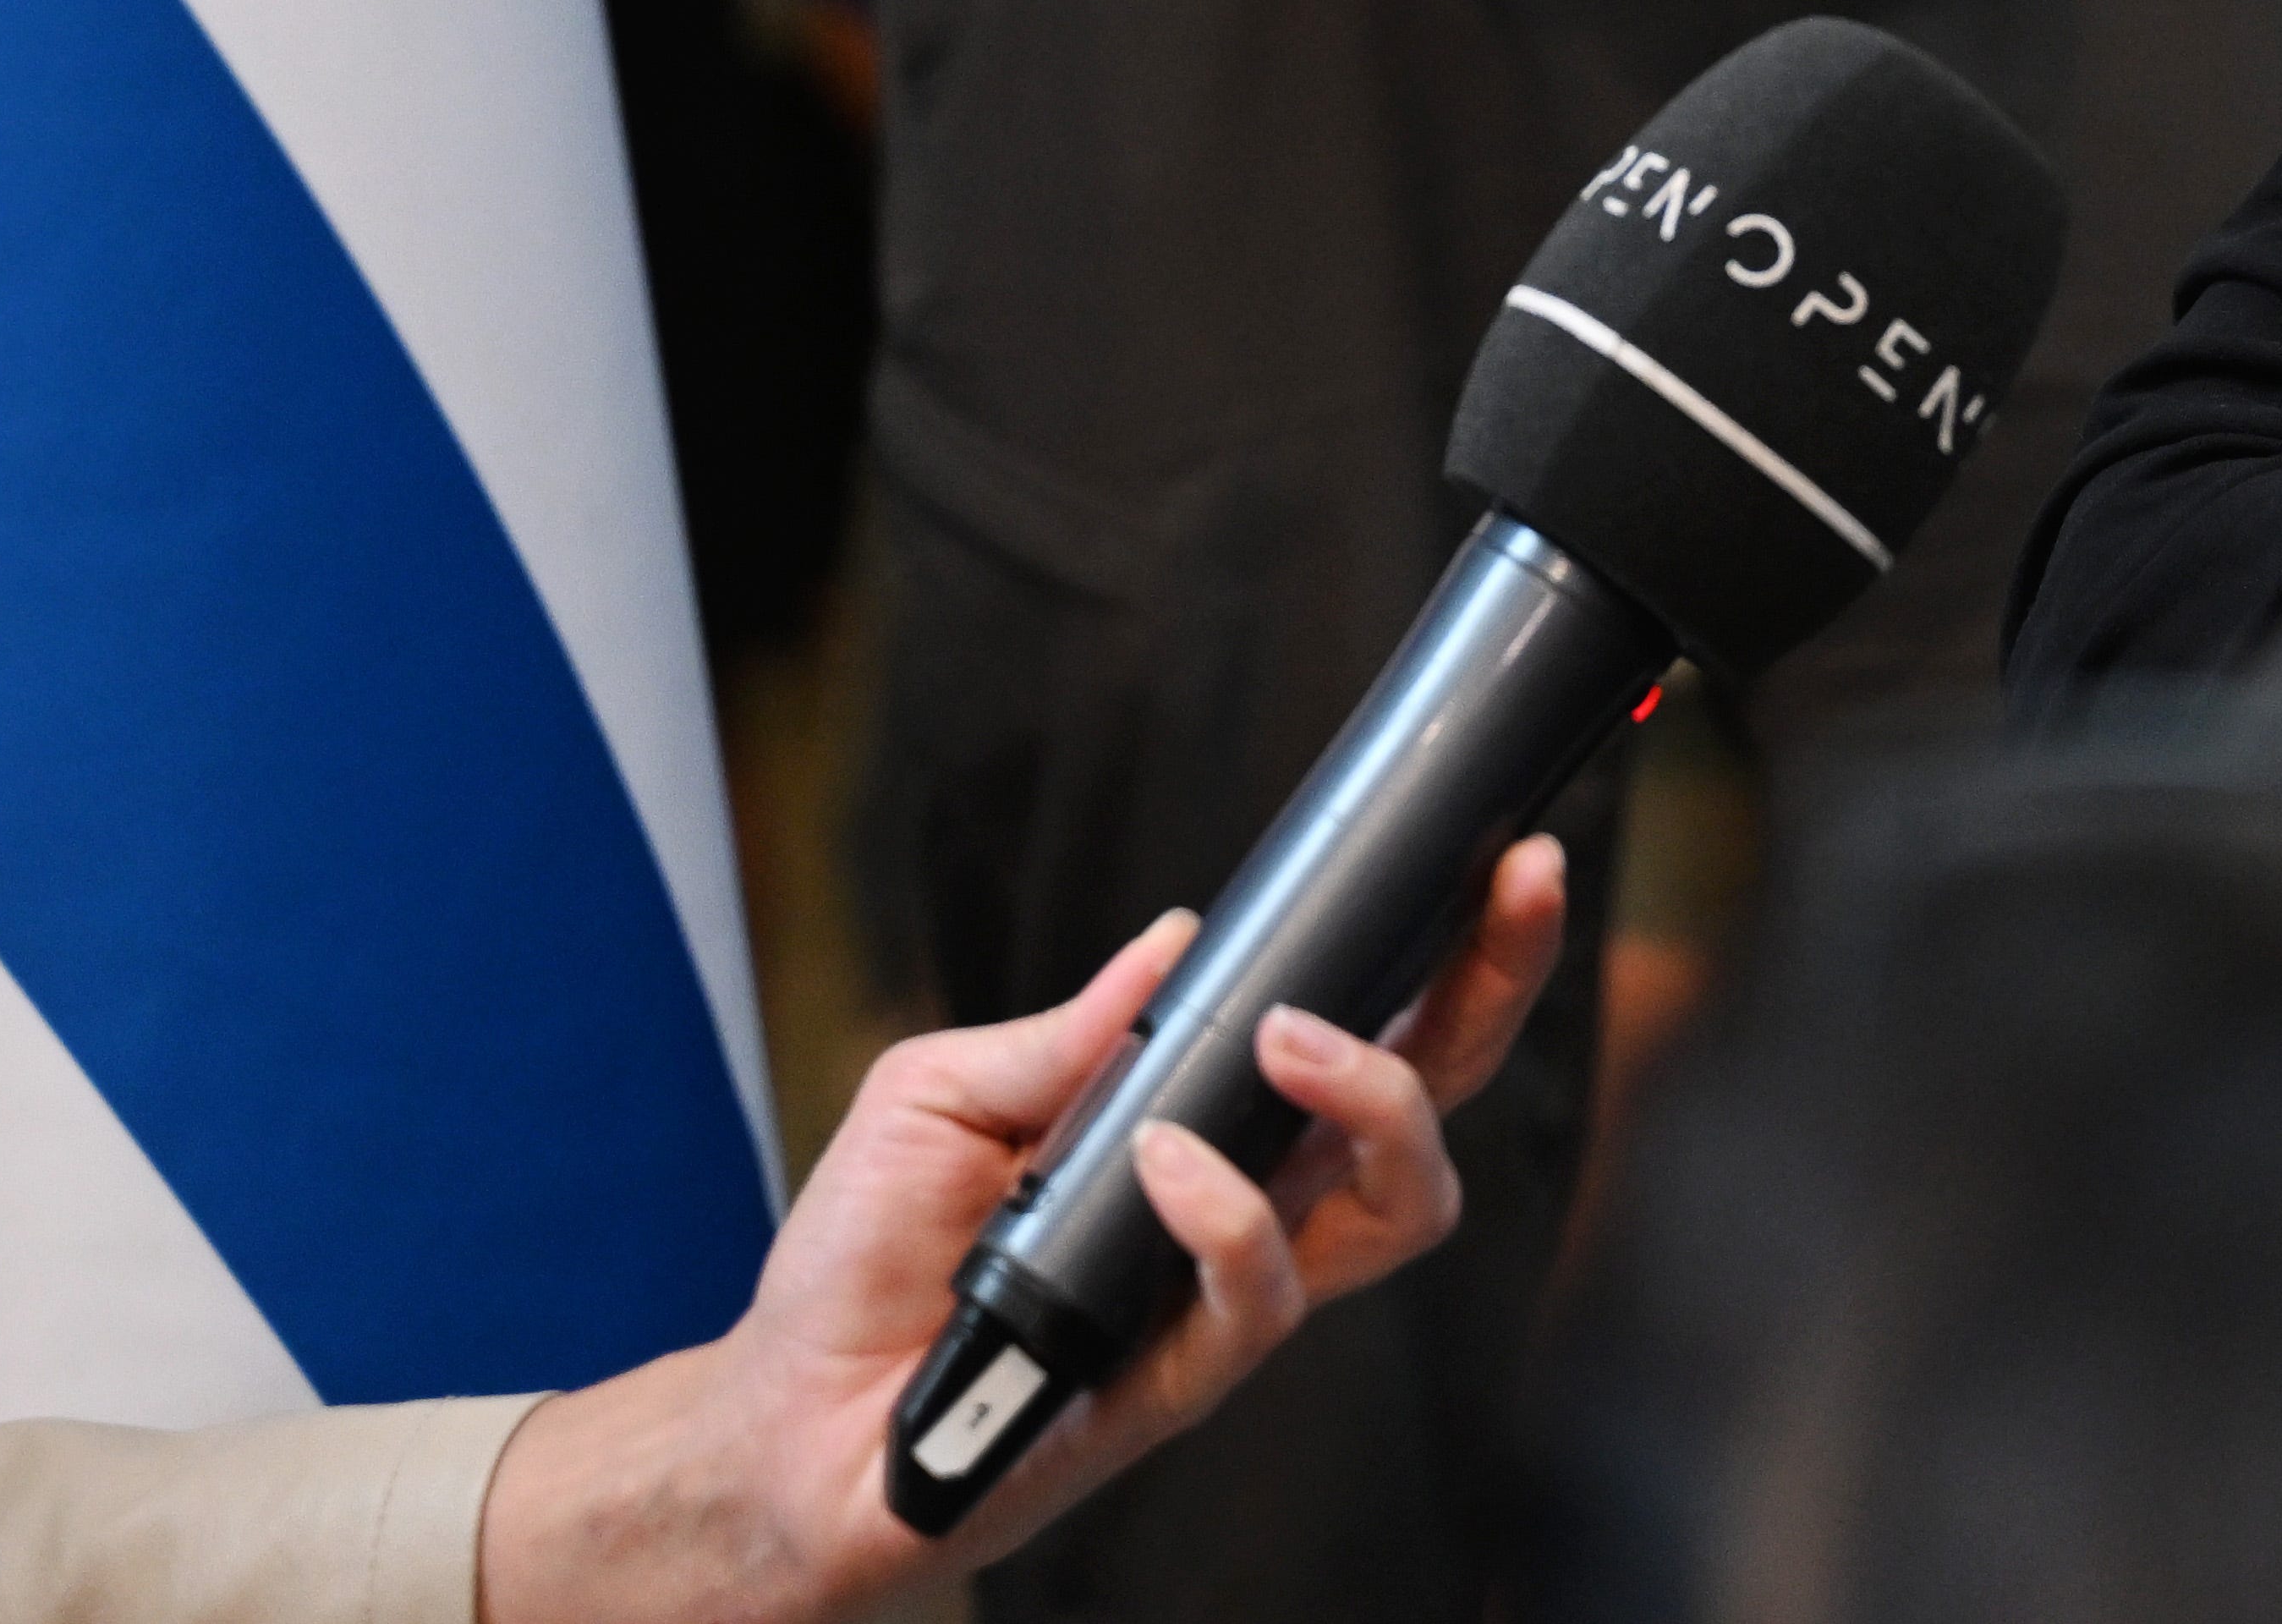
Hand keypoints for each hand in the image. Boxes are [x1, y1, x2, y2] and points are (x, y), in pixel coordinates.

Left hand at [474, 836, 1572, 1623]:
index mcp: (1214, 1130)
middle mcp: (1252, 1210)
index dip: (1455, 957)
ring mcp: (1228, 1300)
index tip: (1499, 861)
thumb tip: (1176, 939)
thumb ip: (1066, 1030)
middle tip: (1494, 903)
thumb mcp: (938, 1093)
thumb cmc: (858, 1264)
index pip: (1371, 1035)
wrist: (782, 1421)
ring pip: (1403, 1209)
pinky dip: (1228, 1213)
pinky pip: (1262, 1297)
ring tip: (1290, 1042)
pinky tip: (1164, 1165)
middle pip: (1437, 1109)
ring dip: (1374, 1101)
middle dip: (1492, 994)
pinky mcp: (1186, 1381)